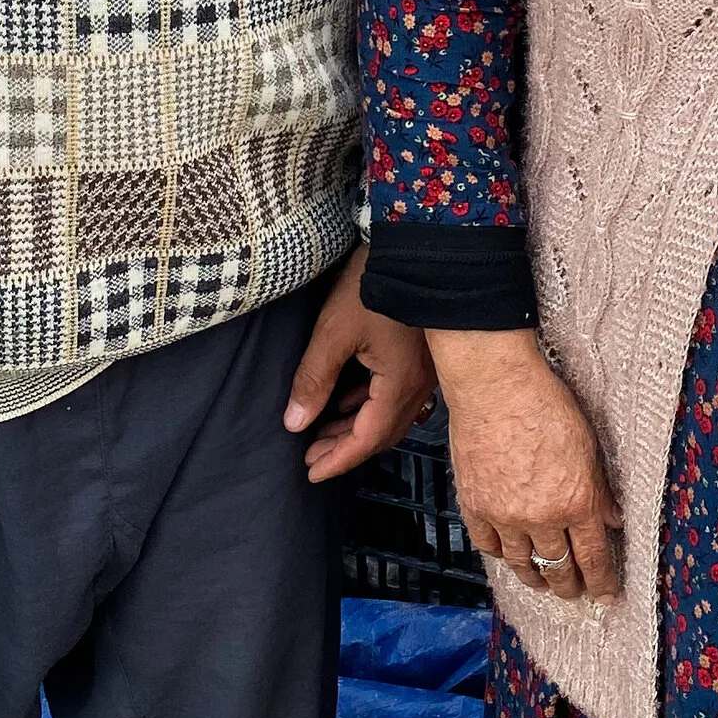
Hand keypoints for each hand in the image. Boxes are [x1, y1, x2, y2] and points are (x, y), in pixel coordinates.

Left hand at [287, 246, 436, 480]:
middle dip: (345, 448)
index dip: (338, 460)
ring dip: (355, 427)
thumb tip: (294, 424)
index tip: (310, 474)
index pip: (367, 439)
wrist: (413, 243)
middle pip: (381, 433)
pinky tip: (346, 400)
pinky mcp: (421, 354)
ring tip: (321, 433)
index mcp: (400, 383)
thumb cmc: (372, 284)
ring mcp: (424, 370)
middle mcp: (419, 384)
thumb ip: (314, 380)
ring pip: (389, 415)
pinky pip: (394, 394)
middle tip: (311, 457)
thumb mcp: (333, 332)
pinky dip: (367, 405)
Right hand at [434, 327, 619, 601]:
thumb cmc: (547, 404)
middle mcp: (541, 517)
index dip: (601, 582)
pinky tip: (508, 555)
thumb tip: (613, 518)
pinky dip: (500, 554)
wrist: (497, 385)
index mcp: (577, 501)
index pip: (593, 557)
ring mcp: (504, 515)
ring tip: (542, 583)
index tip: (606, 597)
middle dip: (569, 585)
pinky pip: (488, 545)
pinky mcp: (475, 506)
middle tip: (574, 594)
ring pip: (522, 563)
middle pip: (558, 567)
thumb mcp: (589, 445)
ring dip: (535, 577)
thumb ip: (601, 488)